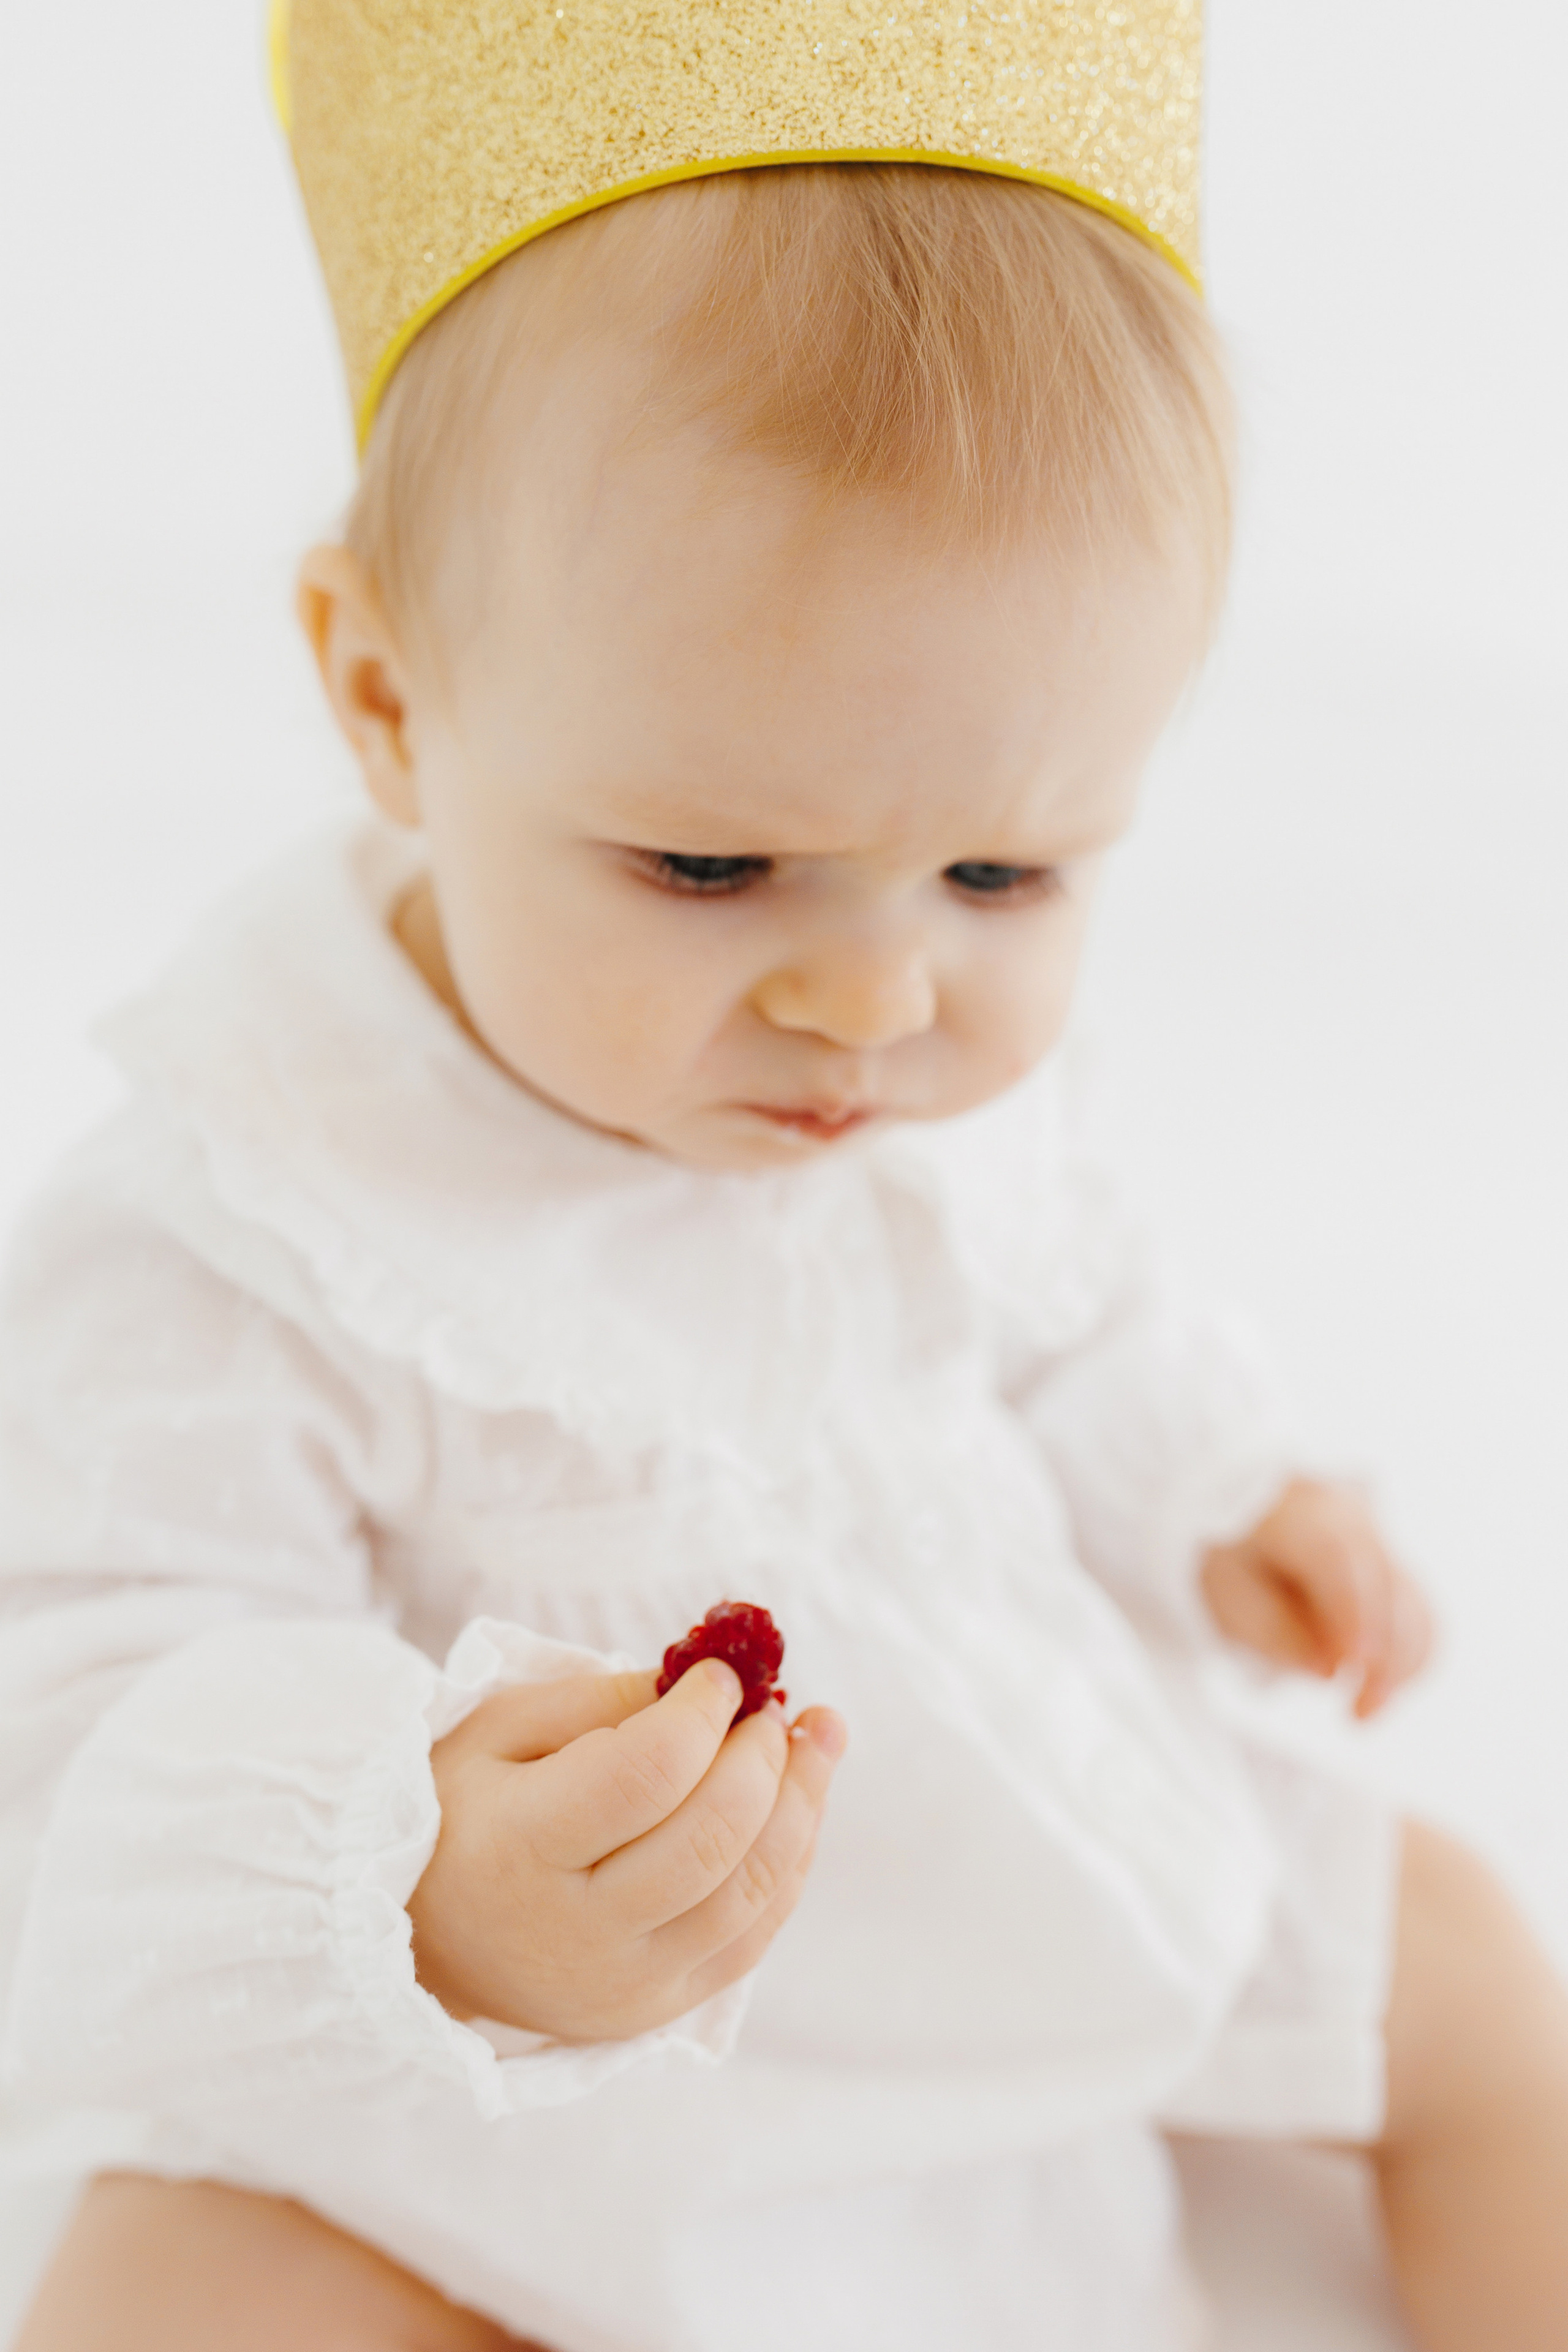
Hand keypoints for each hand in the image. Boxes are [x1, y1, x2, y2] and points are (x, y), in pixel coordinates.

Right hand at [407, 1662, 845, 2040]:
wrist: (424, 1940)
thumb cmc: (463, 1811)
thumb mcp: (502, 1730)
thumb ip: (602, 1704)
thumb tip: (704, 1681)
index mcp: (521, 1848)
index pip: (645, 1776)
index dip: (702, 1714)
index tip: (721, 1674)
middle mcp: (576, 1933)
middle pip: (711, 1839)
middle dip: (764, 1758)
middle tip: (776, 1707)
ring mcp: (623, 1985)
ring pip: (748, 1894)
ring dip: (802, 1806)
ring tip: (820, 1737)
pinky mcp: (655, 2012)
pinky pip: (750, 1938)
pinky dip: (788, 1865)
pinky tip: (799, 1806)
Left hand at [1199, 1477, 1434, 1718]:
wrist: (1251, 1519)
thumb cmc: (1236, 1556)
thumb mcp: (1228, 1593)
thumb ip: (1272, 1631)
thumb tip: (1329, 1670)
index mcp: (1301, 1515)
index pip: (1339, 1560)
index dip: (1353, 1613)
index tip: (1355, 1663)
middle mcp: (1355, 1523)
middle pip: (1391, 1588)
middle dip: (1385, 1657)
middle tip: (1358, 1713)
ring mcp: (1382, 1548)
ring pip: (1415, 1606)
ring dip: (1401, 1667)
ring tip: (1363, 1712)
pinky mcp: (1396, 1576)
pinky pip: (1418, 1617)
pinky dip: (1407, 1660)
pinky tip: (1379, 1692)